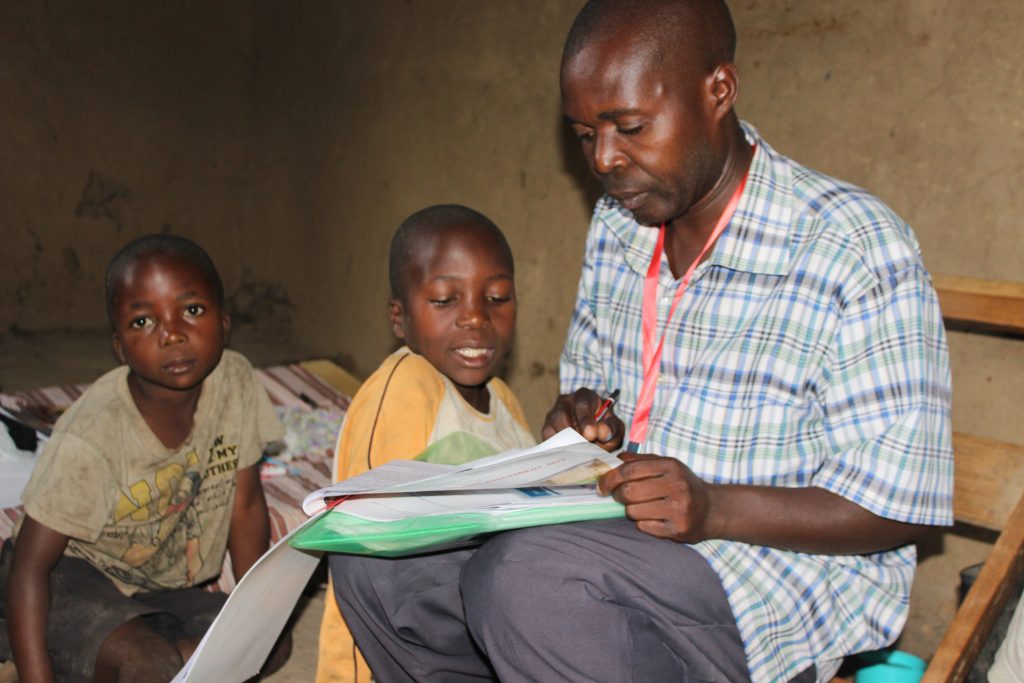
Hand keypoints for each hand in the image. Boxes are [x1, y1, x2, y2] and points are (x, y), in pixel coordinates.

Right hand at [541, 388, 623, 450]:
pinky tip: (568, 454)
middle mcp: (566, 401)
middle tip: (584, 448)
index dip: (586, 420)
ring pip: (554, 427)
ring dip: (566, 441)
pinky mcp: (547, 427)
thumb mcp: (615, 426)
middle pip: (563, 415)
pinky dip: (557, 446)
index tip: (591, 435)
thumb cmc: (606, 426)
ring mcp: (554, 414)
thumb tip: (601, 433)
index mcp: (585, 396)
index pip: (583, 404)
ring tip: (579, 453)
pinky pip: (548, 437)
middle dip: (574, 434)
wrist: (597, 433)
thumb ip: (612, 428)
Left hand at [598, 453, 713, 542]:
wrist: (712, 510)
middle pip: (629, 492)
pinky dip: (642, 523)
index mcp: (671, 466)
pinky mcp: (678, 530)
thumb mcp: (665, 465)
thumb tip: (610, 461)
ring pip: (633, 511)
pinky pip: (644, 527)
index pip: (629, 470)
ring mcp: (679, 509)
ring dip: (630, 511)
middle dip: (618, 496)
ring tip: (641, 507)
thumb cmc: (682, 485)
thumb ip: (638, 461)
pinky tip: (653, 518)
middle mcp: (677, 486)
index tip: (601, 486)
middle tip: (619, 497)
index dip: (609, 478)